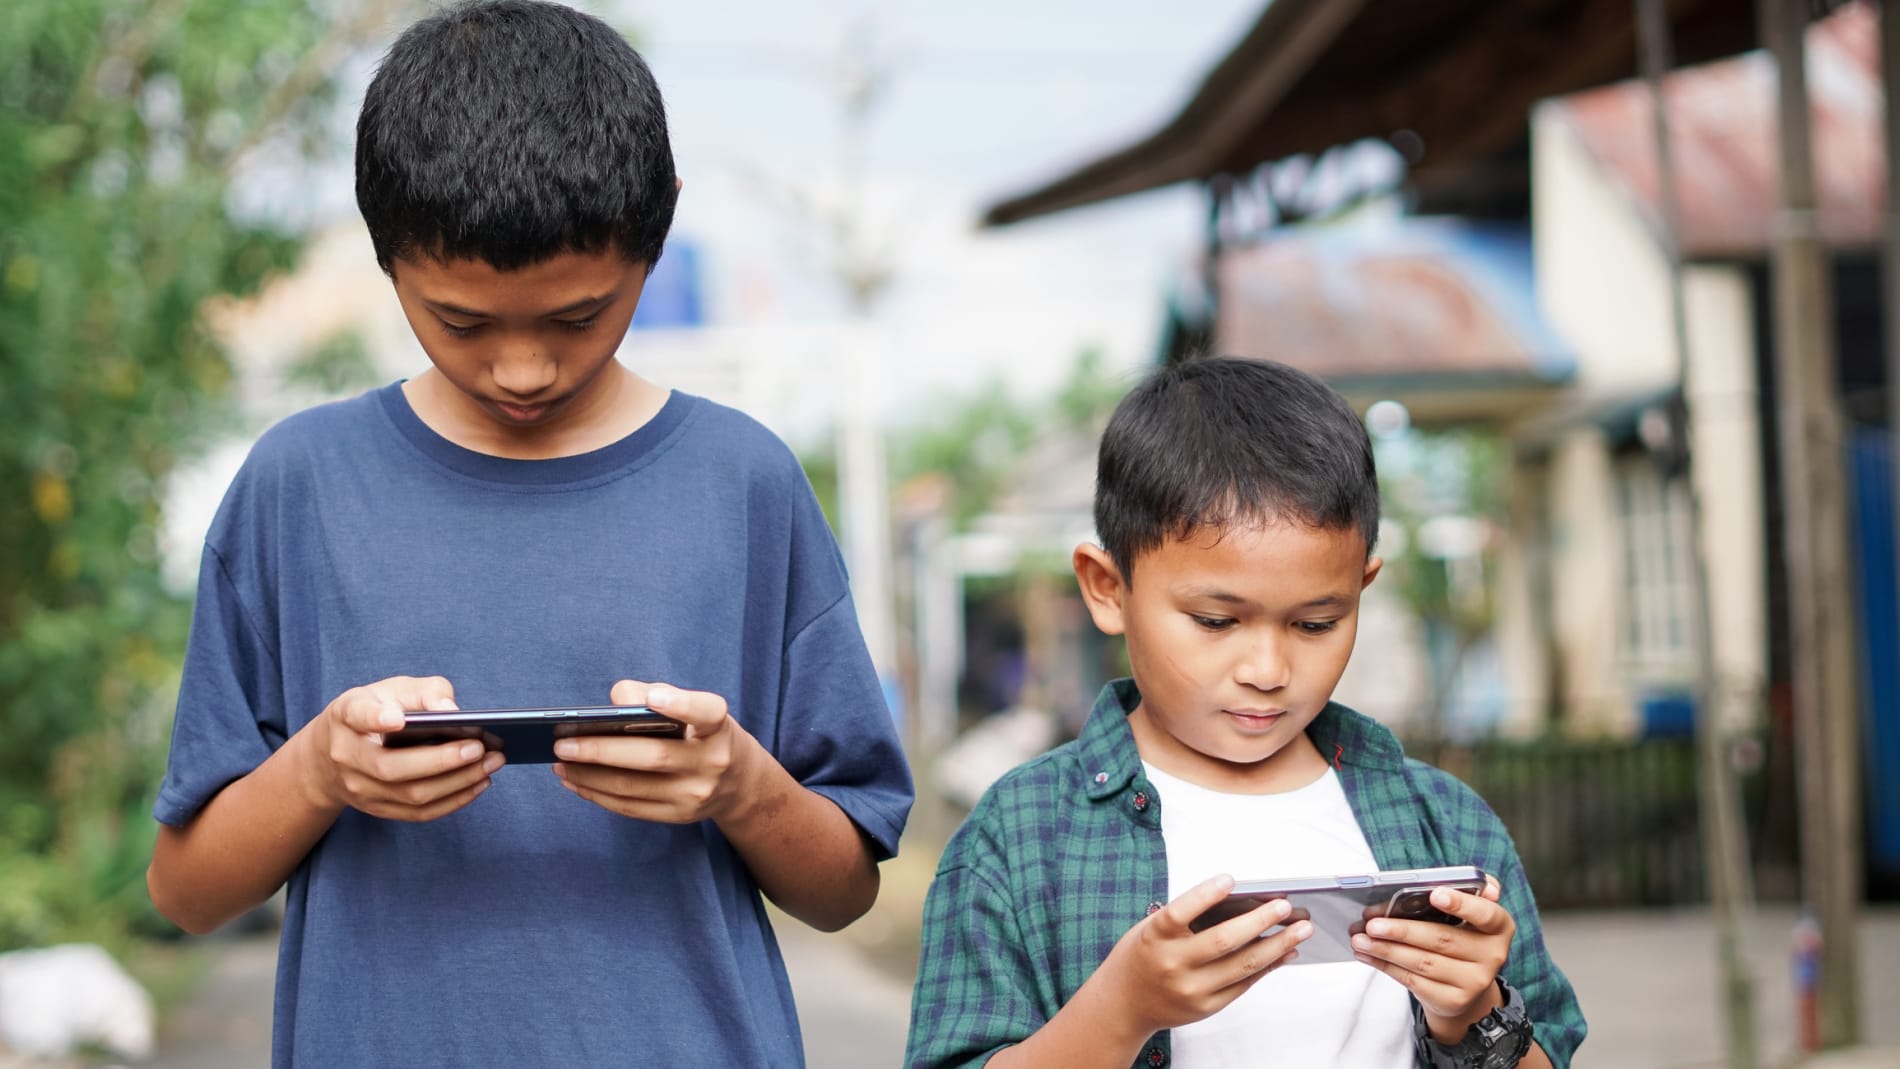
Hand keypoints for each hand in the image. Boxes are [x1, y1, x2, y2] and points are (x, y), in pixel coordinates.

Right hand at [306, 675, 501, 820]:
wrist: (332, 753)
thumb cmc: (376, 711)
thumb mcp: (392, 690)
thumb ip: (424, 692)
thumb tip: (451, 711)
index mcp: (347, 716)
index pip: (357, 715)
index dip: (375, 718)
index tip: (397, 719)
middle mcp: (347, 757)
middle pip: (391, 768)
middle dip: (441, 760)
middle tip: (480, 748)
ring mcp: (360, 790)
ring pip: (411, 795)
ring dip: (458, 782)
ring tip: (492, 763)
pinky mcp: (378, 809)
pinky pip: (419, 813)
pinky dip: (454, 800)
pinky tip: (479, 782)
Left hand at [550, 680, 753, 823]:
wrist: (737, 782)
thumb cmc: (701, 733)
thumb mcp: (692, 708)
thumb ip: (652, 694)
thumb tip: (612, 705)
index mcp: (717, 726)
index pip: (706, 712)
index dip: (680, 705)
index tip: (653, 698)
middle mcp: (712, 762)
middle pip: (653, 756)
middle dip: (602, 750)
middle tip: (562, 743)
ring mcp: (695, 794)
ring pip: (633, 787)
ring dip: (589, 776)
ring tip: (560, 763)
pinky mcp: (679, 816)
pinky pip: (631, 808)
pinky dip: (598, 794)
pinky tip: (575, 782)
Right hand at [1090, 875, 1310, 1040]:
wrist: (1123, 1004)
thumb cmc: (1142, 956)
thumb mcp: (1151, 929)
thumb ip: (1187, 918)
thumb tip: (1241, 904)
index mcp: (1154, 937)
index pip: (1180, 912)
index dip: (1205, 895)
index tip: (1230, 879)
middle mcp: (1172, 964)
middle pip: (1223, 940)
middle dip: (1260, 921)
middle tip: (1285, 905)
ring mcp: (1190, 990)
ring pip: (1243, 965)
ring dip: (1277, 945)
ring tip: (1301, 929)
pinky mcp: (1205, 1007)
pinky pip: (1243, 985)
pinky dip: (1268, 967)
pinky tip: (1284, 952)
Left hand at [1350, 874, 1514, 1040]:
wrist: (1466, 986)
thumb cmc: (1460, 937)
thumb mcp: (1466, 915)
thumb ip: (1461, 894)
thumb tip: (1452, 885)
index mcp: (1499, 926)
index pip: (1486, 913)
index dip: (1461, 904)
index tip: (1434, 894)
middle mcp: (1493, 955)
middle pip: (1442, 940)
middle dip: (1402, 930)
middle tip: (1372, 923)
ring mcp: (1474, 982)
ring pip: (1423, 962)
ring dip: (1386, 950)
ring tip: (1360, 939)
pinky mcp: (1453, 1001)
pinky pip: (1413, 981)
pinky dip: (1386, 966)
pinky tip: (1368, 955)